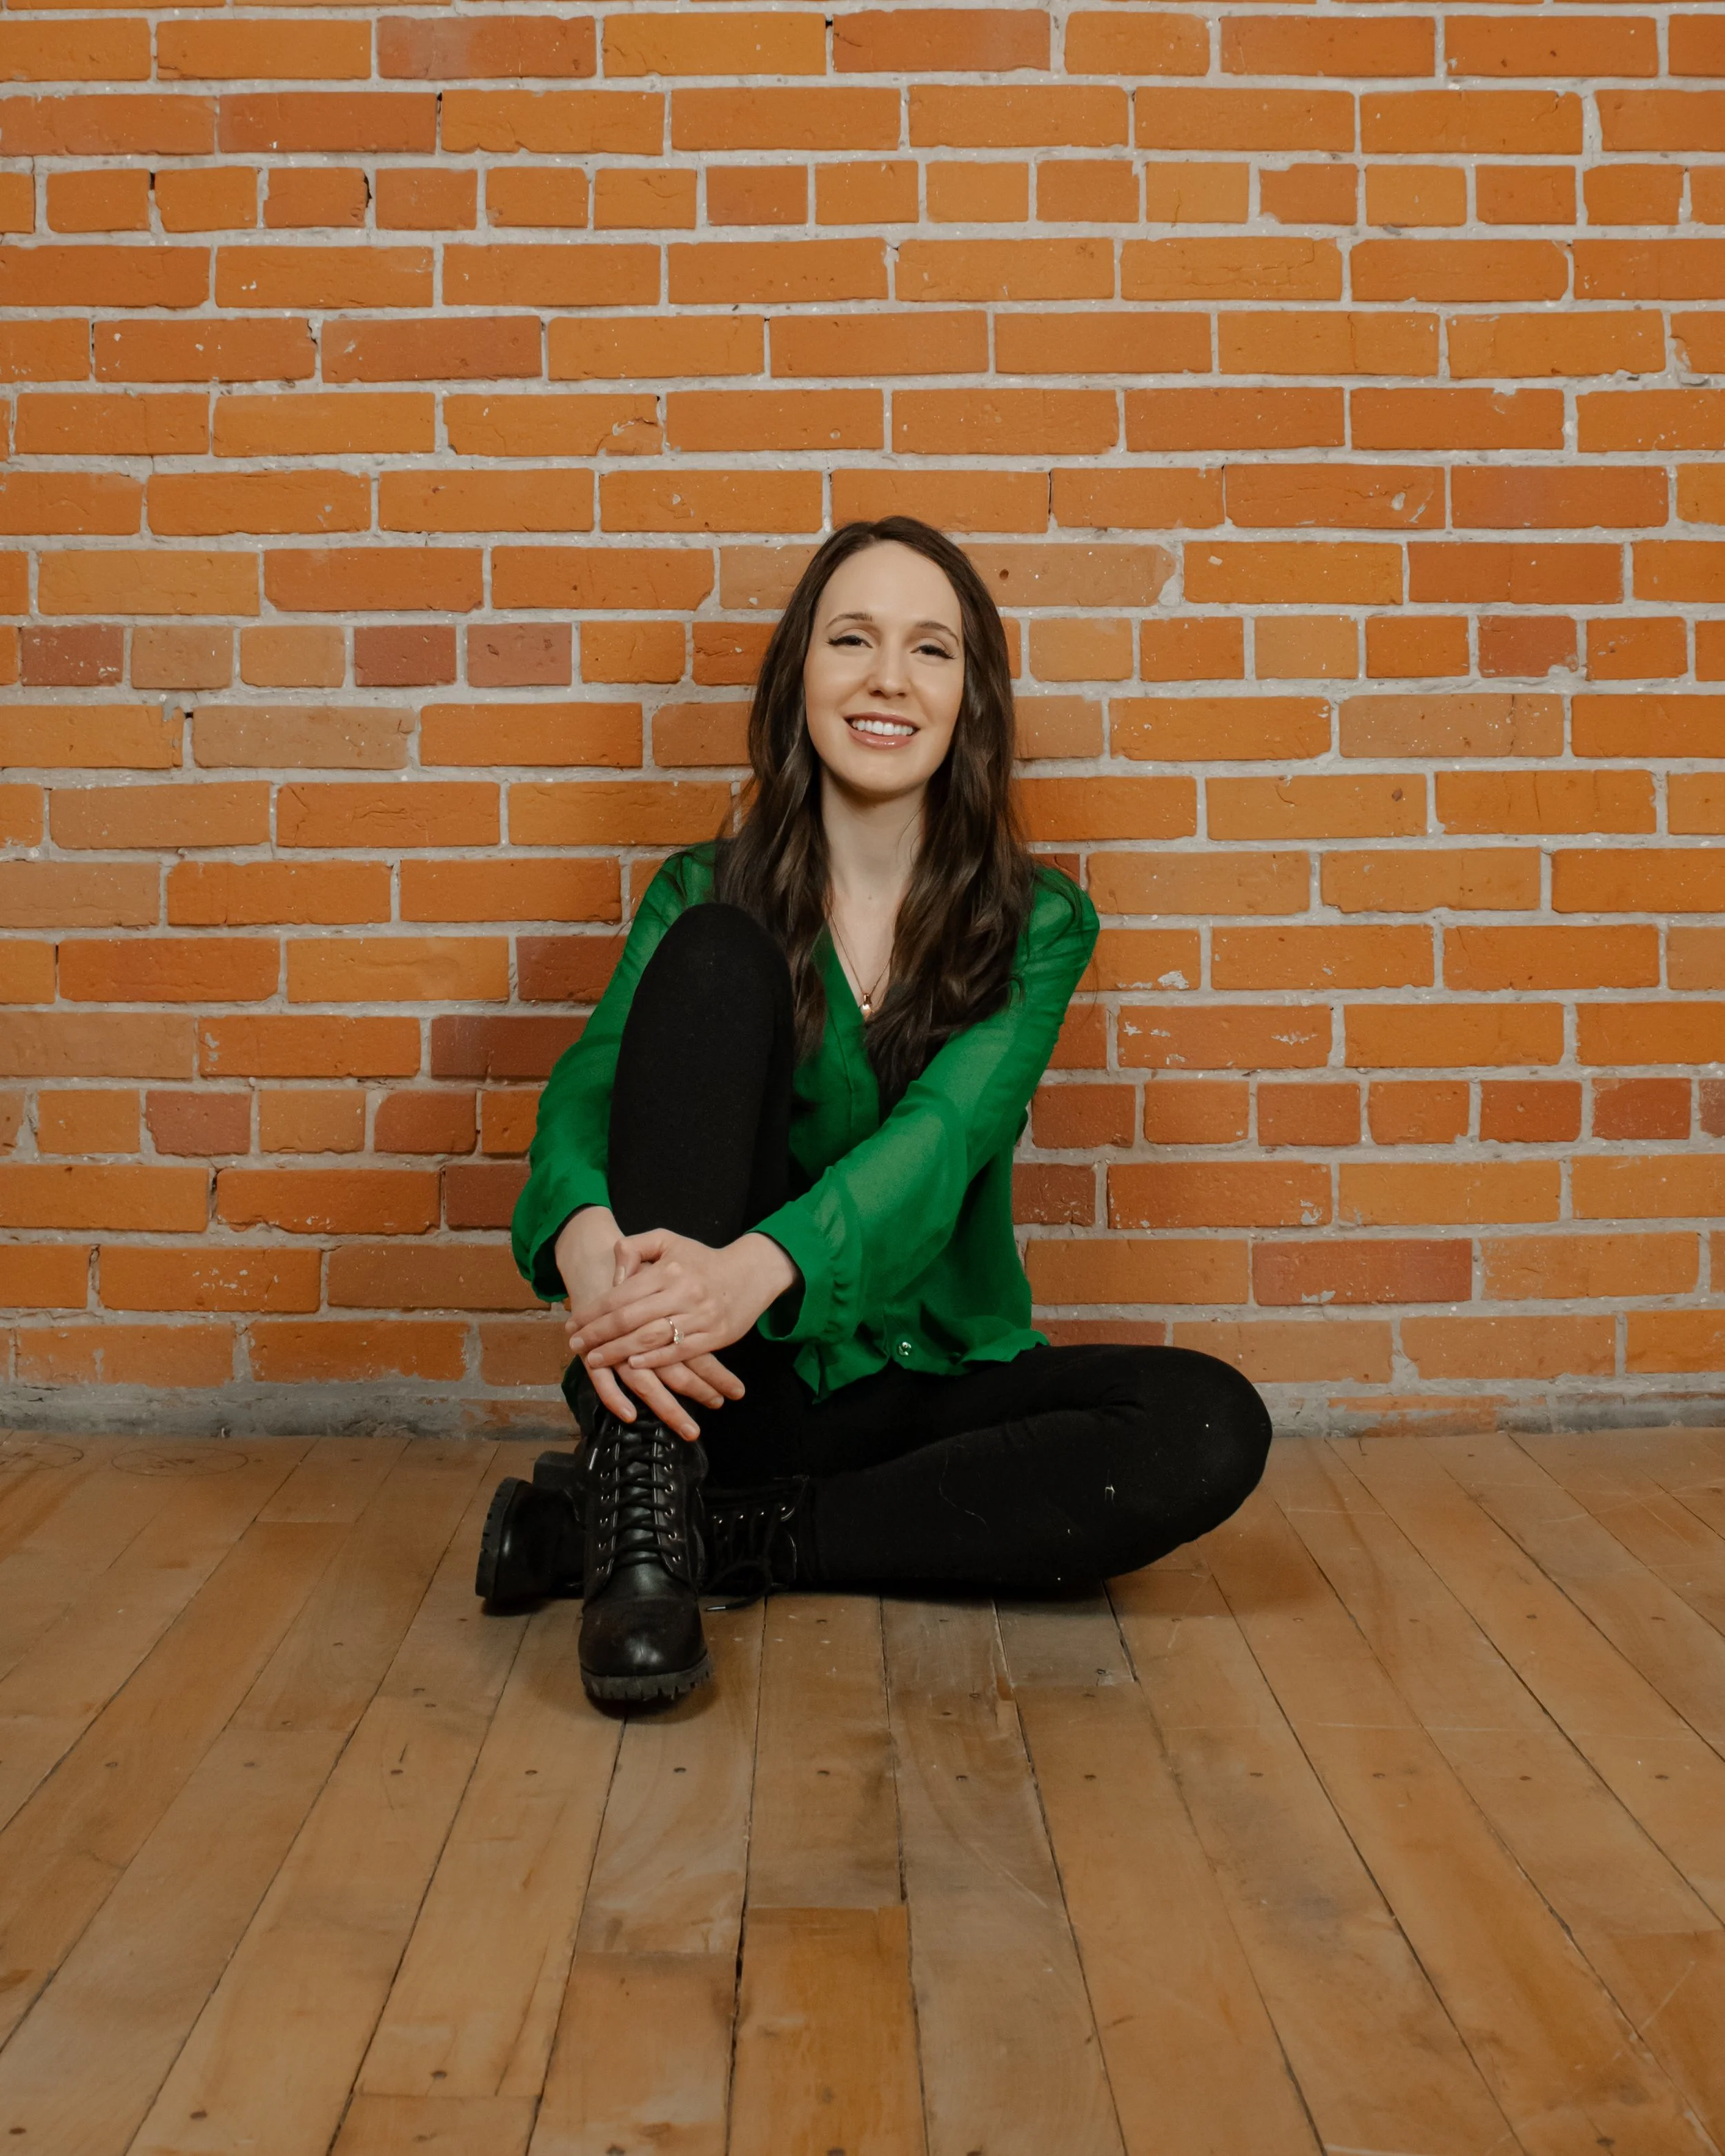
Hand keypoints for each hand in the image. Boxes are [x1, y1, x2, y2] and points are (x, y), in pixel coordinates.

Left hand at [554, 1210, 746, 1440]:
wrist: (751, 1272)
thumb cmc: (702, 1259)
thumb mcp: (668, 1241)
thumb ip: (635, 1248)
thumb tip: (614, 1274)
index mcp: (668, 1270)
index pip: (620, 1295)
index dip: (593, 1312)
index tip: (572, 1324)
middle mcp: (682, 1293)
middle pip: (630, 1319)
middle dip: (598, 1335)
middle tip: (575, 1346)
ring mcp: (699, 1316)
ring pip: (651, 1338)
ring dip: (619, 1352)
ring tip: (595, 1360)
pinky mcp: (715, 1335)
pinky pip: (679, 1351)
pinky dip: (655, 1361)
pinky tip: (633, 1366)